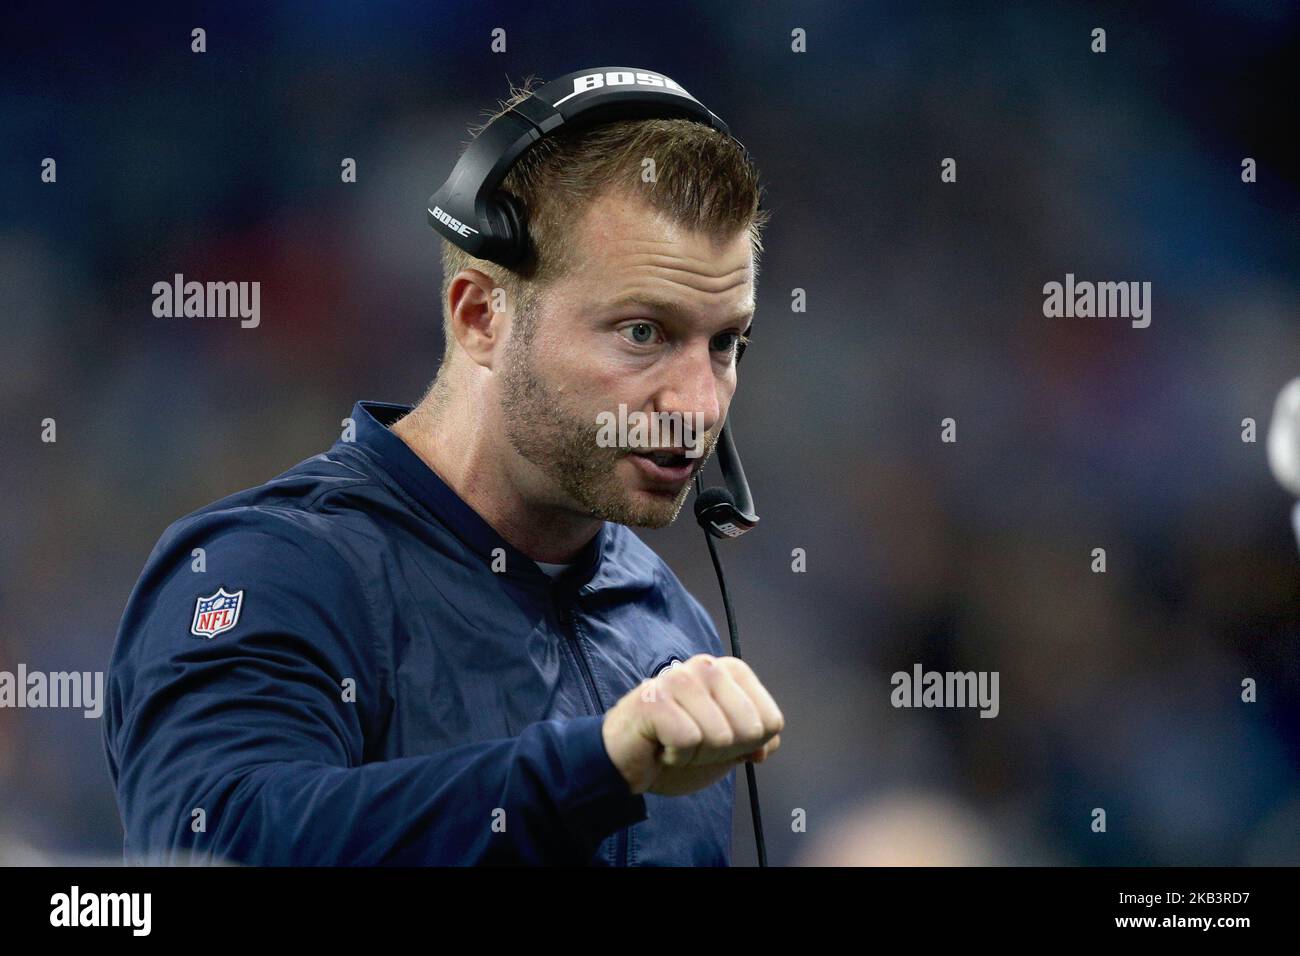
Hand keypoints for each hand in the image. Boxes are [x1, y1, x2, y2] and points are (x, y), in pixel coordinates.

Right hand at [601, 654, 783, 796]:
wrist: (624, 761)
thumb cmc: (674, 747)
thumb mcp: (726, 748)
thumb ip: (754, 742)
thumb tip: (768, 745)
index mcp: (730, 671)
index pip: (771, 722)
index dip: (748, 746)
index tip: (718, 741)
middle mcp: (707, 666)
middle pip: (750, 730)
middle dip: (723, 752)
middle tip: (693, 743)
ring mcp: (679, 679)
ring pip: (720, 737)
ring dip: (696, 755)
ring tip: (673, 743)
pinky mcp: (653, 698)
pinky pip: (688, 740)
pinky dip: (675, 756)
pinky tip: (659, 745)